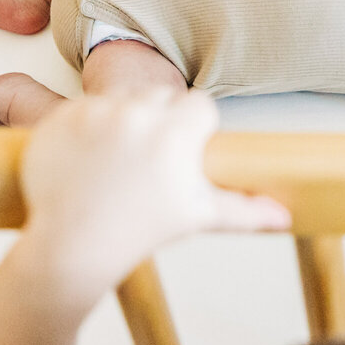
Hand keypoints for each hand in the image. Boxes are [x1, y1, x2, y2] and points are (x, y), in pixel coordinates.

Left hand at [21, 90, 289, 285]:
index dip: (192, 130)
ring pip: (121, 100)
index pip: (198, 105)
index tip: (178, 157)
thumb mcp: (196, 217)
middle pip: (160, 97)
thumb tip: (283, 216)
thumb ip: (244, 210)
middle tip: (146, 163)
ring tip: (114, 165)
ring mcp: (95, 113)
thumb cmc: (137, 233)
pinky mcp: (61, 117)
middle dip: (158, 122)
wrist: (70, 247)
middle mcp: (136, 114)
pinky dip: (85, 129)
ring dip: (122, 122)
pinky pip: (83, 108)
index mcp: (175, 133)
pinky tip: (86, 162)